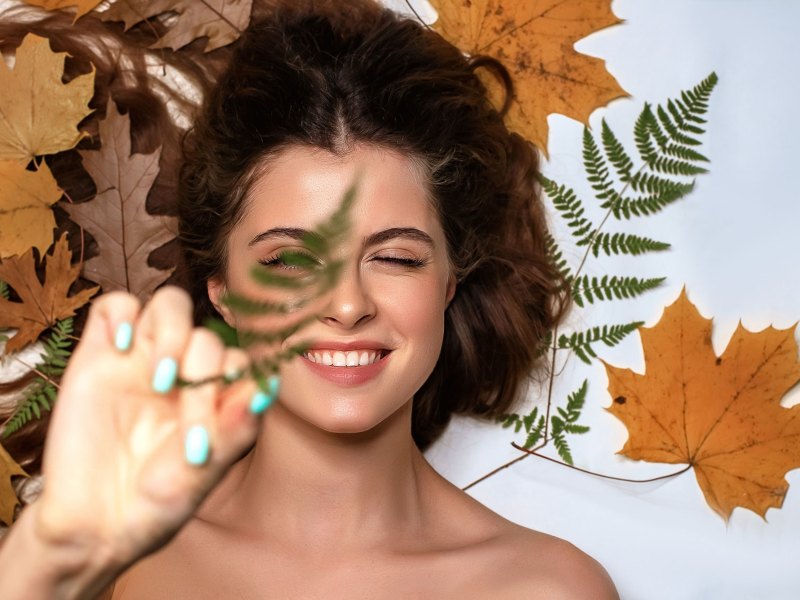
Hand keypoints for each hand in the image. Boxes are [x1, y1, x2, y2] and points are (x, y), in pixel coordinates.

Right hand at [32, 287, 271, 569]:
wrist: (91, 526)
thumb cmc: (154, 506)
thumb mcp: (203, 475)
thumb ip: (236, 430)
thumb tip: (267, 390)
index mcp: (216, 397)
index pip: (241, 362)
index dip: (238, 381)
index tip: (223, 419)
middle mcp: (183, 373)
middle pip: (209, 338)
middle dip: (203, 375)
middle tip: (184, 422)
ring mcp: (142, 360)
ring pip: (171, 305)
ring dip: (174, 334)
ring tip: (160, 381)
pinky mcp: (98, 355)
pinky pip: (115, 306)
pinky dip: (123, 314)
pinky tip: (123, 348)